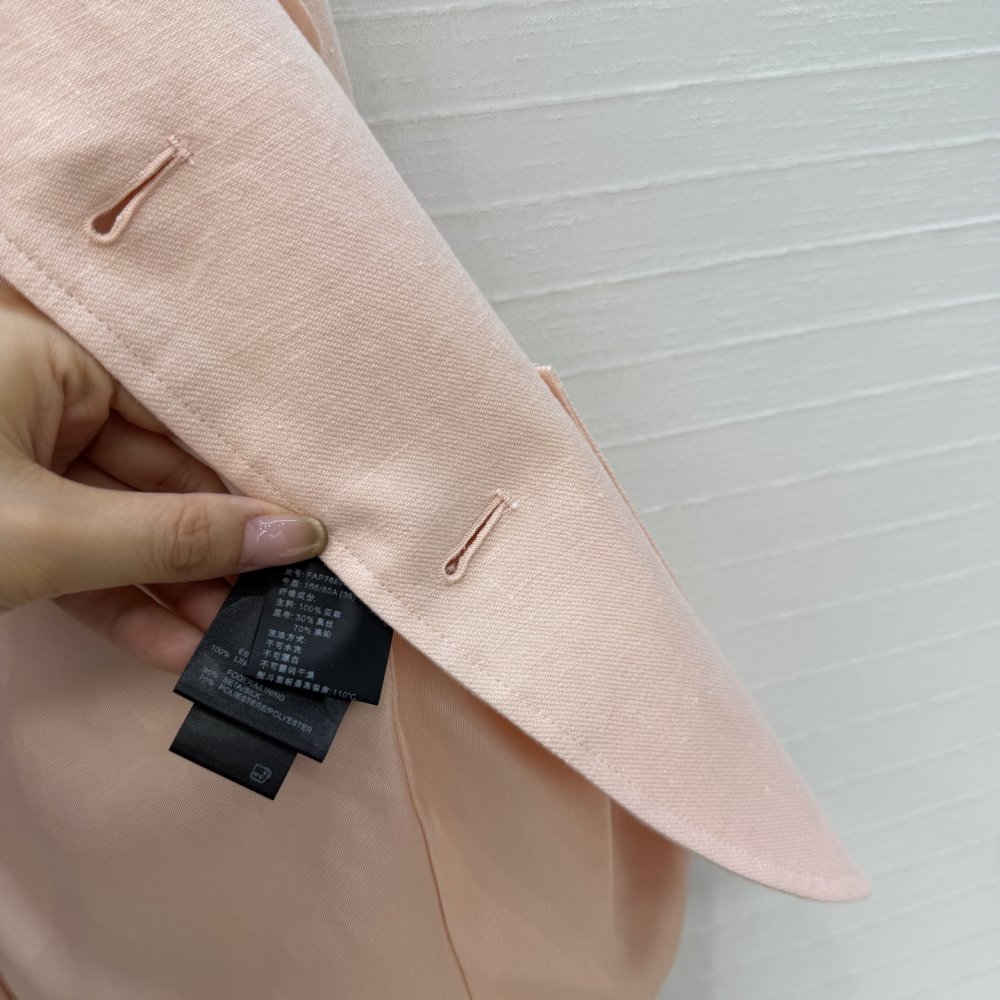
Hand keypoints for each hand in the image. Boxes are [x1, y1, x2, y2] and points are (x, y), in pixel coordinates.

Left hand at [0, 282, 327, 671]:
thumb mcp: (45, 534)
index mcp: (46, 356)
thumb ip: (176, 536)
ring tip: (235, 640)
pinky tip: (173, 647)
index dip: (245, 478)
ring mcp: (15, 465)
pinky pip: (77, 559)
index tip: (305, 531)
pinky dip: (119, 604)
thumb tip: (291, 536)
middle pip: (156, 476)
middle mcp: (35, 398)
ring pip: (120, 525)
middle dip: (214, 550)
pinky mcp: (1, 527)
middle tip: (279, 601)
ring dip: (175, 588)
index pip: (179, 417)